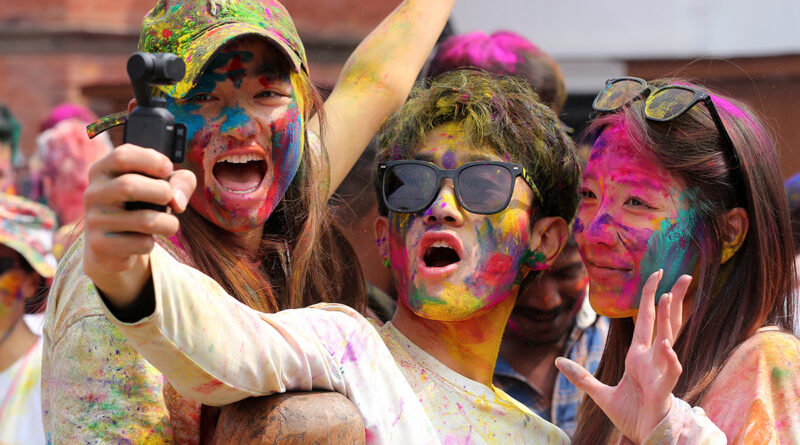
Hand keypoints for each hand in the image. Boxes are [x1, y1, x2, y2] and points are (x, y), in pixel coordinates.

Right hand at [83, 144, 195, 307]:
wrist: (113, 247)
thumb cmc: (141, 206)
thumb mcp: (161, 187)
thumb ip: (180, 182)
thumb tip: (177, 202)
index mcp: (102, 170)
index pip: (122, 156)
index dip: (151, 159)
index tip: (168, 168)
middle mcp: (93, 193)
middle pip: (129, 186)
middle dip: (162, 192)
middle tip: (169, 199)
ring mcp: (93, 220)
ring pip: (143, 220)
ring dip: (168, 223)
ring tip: (169, 224)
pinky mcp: (100, 245)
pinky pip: (140, 243)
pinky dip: (152, 243)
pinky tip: (144, 240)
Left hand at [555, 270, 692, 443]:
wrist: (644, 436)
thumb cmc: (631, 414)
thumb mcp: (600, 394)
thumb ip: (581, 377)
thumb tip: (559, 362)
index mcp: (639, 356)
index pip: (647, 320)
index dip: (652, 297)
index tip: (657, 275)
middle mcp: (652, 359)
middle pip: (665, 323)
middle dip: (673, 298)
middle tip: (684, 275)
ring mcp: (659, 372)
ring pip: (668, 340)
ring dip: (669, 320)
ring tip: (669, 297)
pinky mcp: (663, 390)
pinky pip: (669, 371)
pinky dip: (668, 359)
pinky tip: (665, 346)